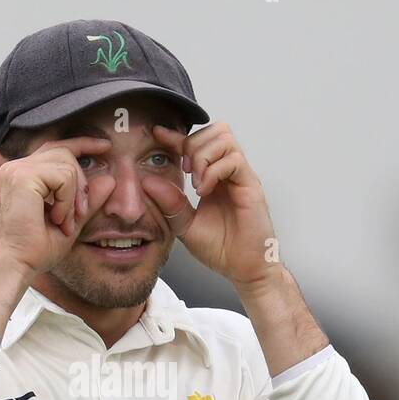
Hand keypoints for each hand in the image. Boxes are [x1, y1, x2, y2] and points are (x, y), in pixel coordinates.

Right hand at [0, 137, 117, 278]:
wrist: (19, 263)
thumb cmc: (36, 248)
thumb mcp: (70, 220)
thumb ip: (87, 200)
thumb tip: (109, 180)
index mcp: (23, 174)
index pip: (56, 148)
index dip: (83, 144)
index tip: (106, 146)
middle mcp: (16, 167)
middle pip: (64, 153)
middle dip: (80, 183)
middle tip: (79, 213)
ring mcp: (16, 169)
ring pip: (66, 165)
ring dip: (73, 197)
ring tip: (63, 221)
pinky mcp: (22, 176)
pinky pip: (63, 176)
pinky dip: (67, 200)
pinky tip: (56, 217)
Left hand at [142, 122, 279, 288]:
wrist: (244, 269)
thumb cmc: (222, 249)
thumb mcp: (185, 225)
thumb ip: (170, 204)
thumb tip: (148, 180)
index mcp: (214, 177)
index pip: (197, 144)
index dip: (177, 136)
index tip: (157, 134)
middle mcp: (229, 172)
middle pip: (215, 130)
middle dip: (193, 144)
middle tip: (185, 172)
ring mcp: (241, 176)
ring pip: (225, 139)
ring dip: (203, 156)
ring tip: (196, 183)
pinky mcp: (251, 185)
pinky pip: (234, 160)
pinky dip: (214, 171)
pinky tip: (204, 190)